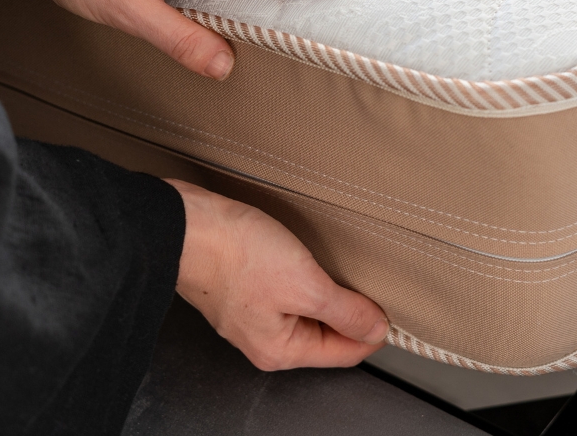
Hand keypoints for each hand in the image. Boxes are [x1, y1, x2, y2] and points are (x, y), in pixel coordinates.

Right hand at [167, 179, 388, 369]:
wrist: (187, 223)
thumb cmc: (237, 254)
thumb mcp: (306, 284)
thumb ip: (345, 311)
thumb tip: (375, 329)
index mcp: (280, 350)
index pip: (344, 352)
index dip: (373, 329)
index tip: (390, 305)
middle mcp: (263, 341)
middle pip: (325, 334)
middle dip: (349, 311)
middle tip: (365, 280)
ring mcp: (251, 316)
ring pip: (305, 312)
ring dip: (325, 293)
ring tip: (335, 268)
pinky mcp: (242, 290)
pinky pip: (286, 294)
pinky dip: (302, 280)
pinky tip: (305, 259)